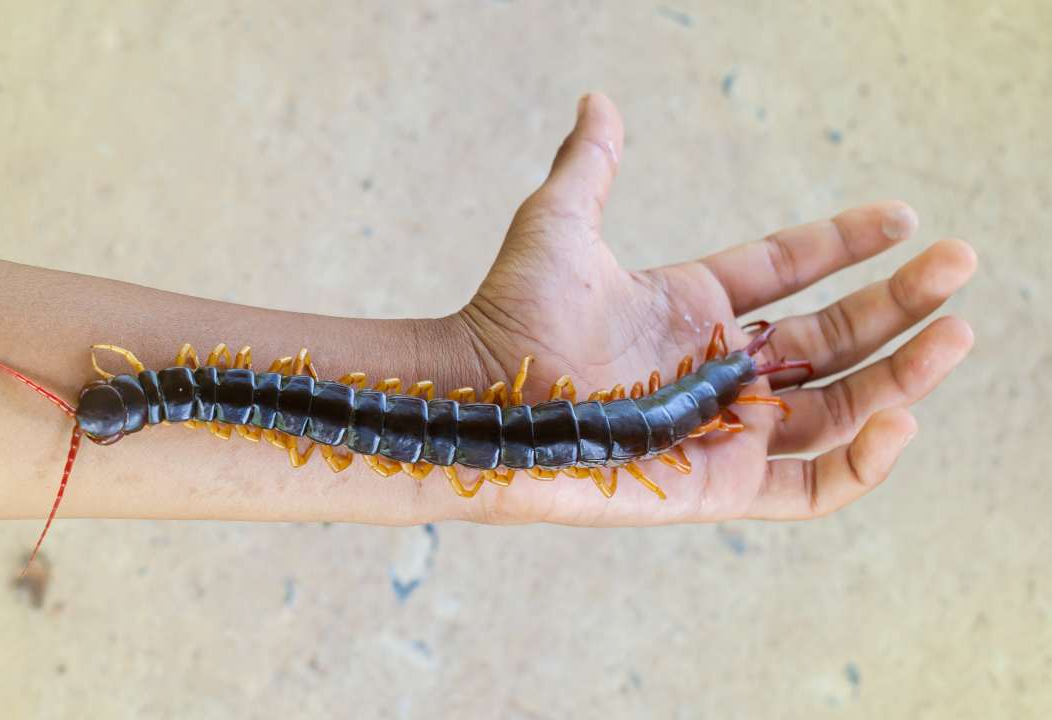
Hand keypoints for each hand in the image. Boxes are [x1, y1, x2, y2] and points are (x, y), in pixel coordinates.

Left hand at [447, 93, 975, 525]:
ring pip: (837, 409)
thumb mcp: (559, 224)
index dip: (847, 243)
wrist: (481, 396)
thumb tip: (598, 100)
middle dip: (900, 305)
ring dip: (902, 376)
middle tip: (961, 264)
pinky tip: (900, 419)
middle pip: (833, 338)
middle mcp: (717, 368)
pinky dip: (862, 465)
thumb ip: (591, 165)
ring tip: (956, 333)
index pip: (791, 271)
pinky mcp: (719, 487)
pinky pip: (809, 487)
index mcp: (694, 307)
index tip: (903, 218)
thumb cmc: (513, 314)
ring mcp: (723, 429)